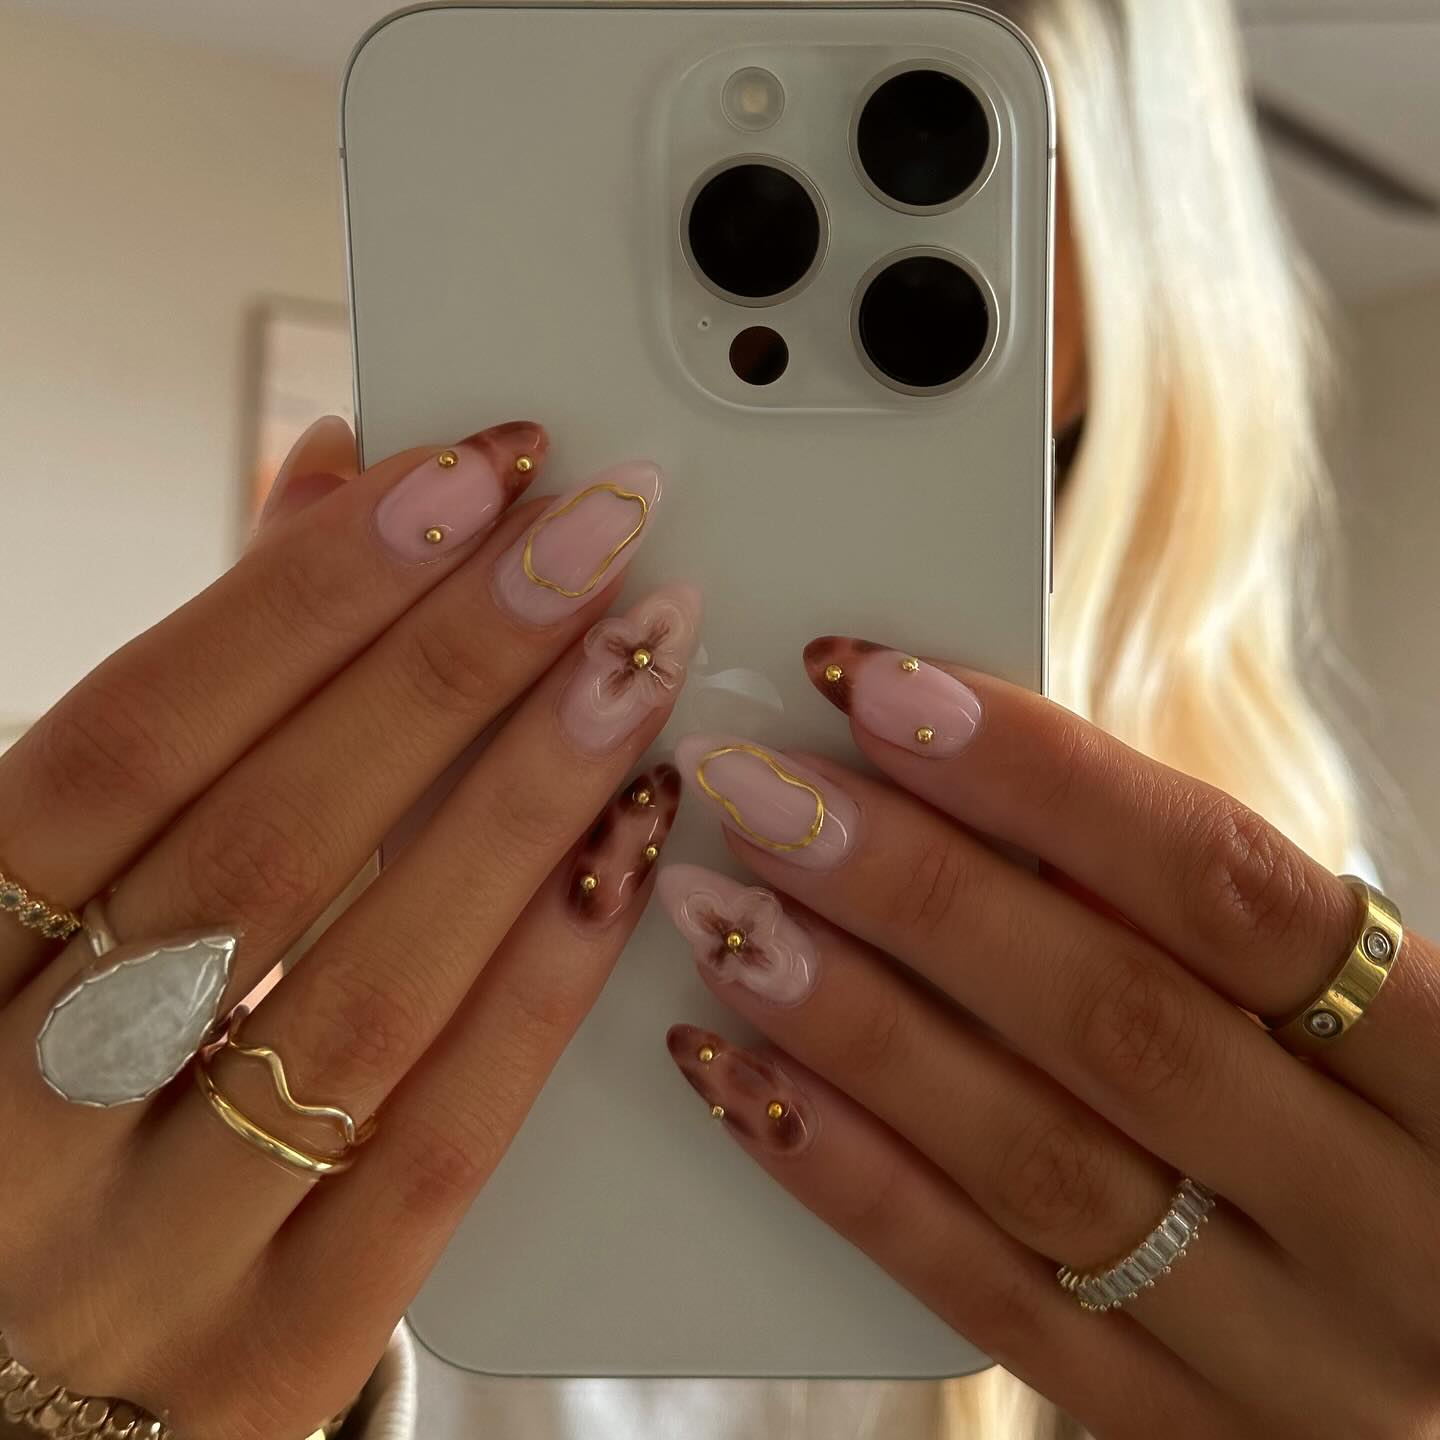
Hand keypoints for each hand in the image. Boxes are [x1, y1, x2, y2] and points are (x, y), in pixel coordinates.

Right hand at [0, 418, 692, 1439]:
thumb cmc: (23, 1077)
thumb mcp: (52, 894)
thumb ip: (202, 696)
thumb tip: (331, 479)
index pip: (133, 741)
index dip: (309, 592)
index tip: (465, 474)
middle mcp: (20, 1112)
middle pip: (270, 844)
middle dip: (456, 663)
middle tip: (600, 530)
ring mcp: (151, 1249)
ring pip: (373, 992)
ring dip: (530, 806)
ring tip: (641, 666)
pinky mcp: (276, 1349)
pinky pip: (439, 1151)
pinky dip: (545, 987)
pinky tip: (634, 855)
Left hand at [661, 638, 1439, 1438]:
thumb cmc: (1356, 1109)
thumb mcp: (1331, 1005)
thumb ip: (1181, 919)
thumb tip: (961, 786)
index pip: (1230, 888)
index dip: (1041, 776)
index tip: (880, 686)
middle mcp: (1388, 1226)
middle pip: (1114, 1021)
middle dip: (911, 890)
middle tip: (757, 793)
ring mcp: (1286, 1355)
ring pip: (1032, 1165)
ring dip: (851, 1025)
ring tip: (724, 917)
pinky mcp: (1177, 1431)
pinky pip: (984, 1297)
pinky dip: (847, 1174)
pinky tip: (740, 1077)